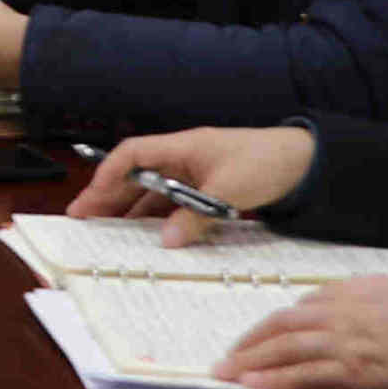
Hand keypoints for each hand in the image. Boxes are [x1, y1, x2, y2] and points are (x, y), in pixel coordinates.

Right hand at [66, 125, 313, 230]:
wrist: (305, 164)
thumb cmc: (267, 163)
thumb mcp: (229, 190)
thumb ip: (196, 216)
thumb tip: (167, 242)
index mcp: (183, 146)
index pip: (133, 154)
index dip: (109, 174)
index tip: (92, 197)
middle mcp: (183, 158)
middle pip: (136, 175)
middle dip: (108, 196)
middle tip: (82, 218)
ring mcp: (194, 175)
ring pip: (153, 193)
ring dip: (130, 211)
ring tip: (107, 232)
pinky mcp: (207, 190)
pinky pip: (174, 204)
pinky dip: (159, 219)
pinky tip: (148, 236)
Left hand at [219, 273, 387, 388]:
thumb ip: (378, 298)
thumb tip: (366, 306)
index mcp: (357, 290)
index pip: (304, 306)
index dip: (277, 323)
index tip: (262, 334)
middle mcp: (343, 311)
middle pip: (283, 325)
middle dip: (250, 341)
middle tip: (227, 356)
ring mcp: (345, 341)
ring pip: (283, 348)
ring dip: (249, 362)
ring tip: (227, 373)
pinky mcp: (352, 371)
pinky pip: (302, 375)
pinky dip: (273, 380)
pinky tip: (253, 385)